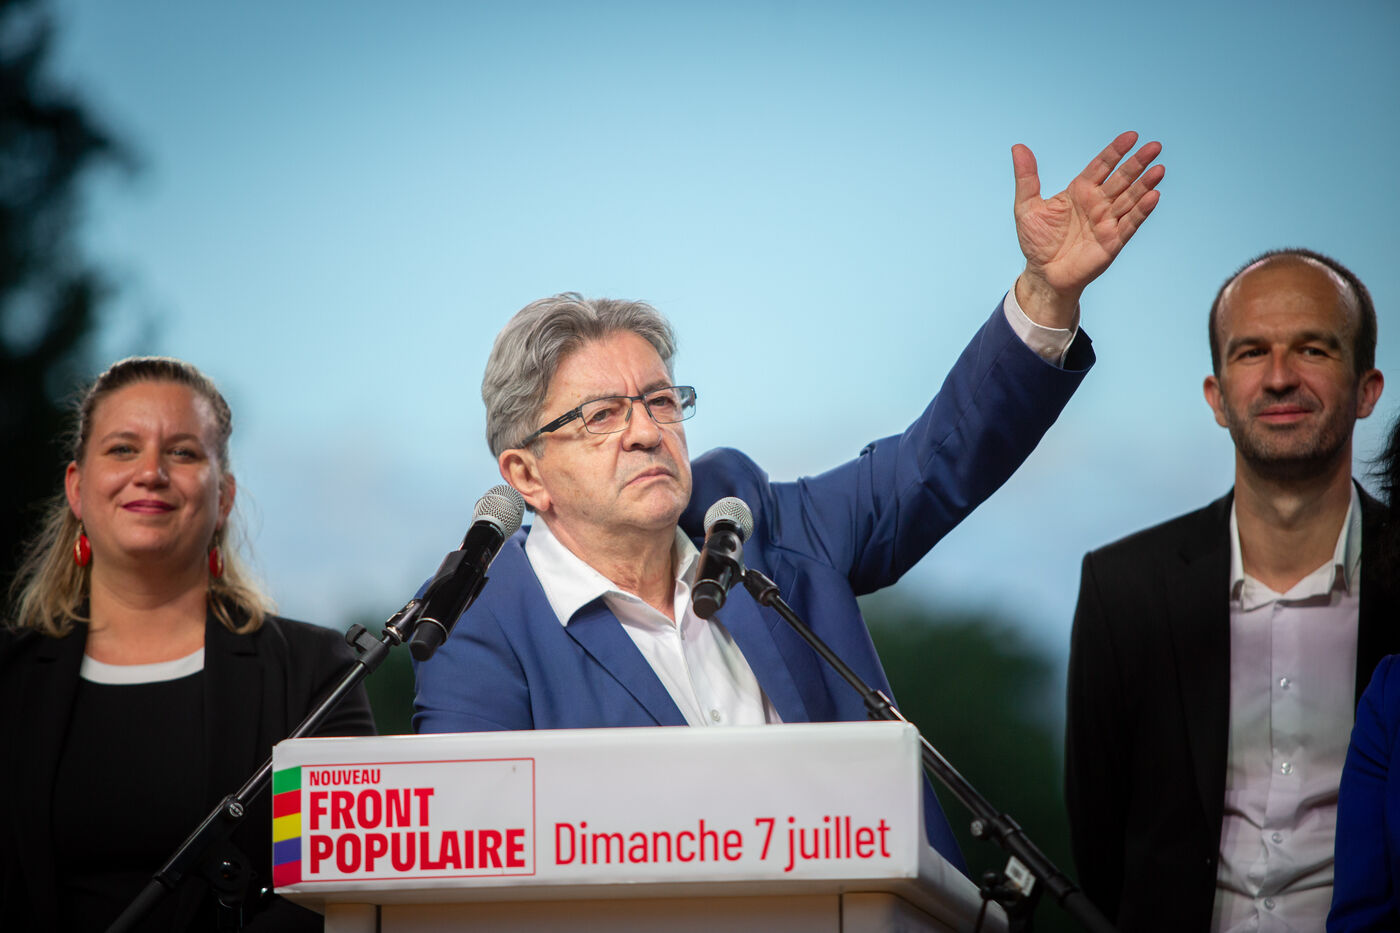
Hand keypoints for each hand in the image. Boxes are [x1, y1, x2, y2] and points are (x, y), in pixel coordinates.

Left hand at [1012, 131, 1163, 327]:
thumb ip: (1026, 178)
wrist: (1043, 274)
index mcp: (1080, 190)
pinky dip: (1141, 211)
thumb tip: (1018, 147)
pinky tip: (1153, 196)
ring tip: (1159, 169)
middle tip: (1155, 147)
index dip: (1115, 151)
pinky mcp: (1113, 241)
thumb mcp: (1026, 207)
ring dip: (1145, 184)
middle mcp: (1097, 203)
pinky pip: (1130, 223)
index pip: (1101, 166)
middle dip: (1137, 163)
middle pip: (1121, 179)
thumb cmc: (1036, 241)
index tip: (1131, 136)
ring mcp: (1107, 221)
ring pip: (1130, 198)